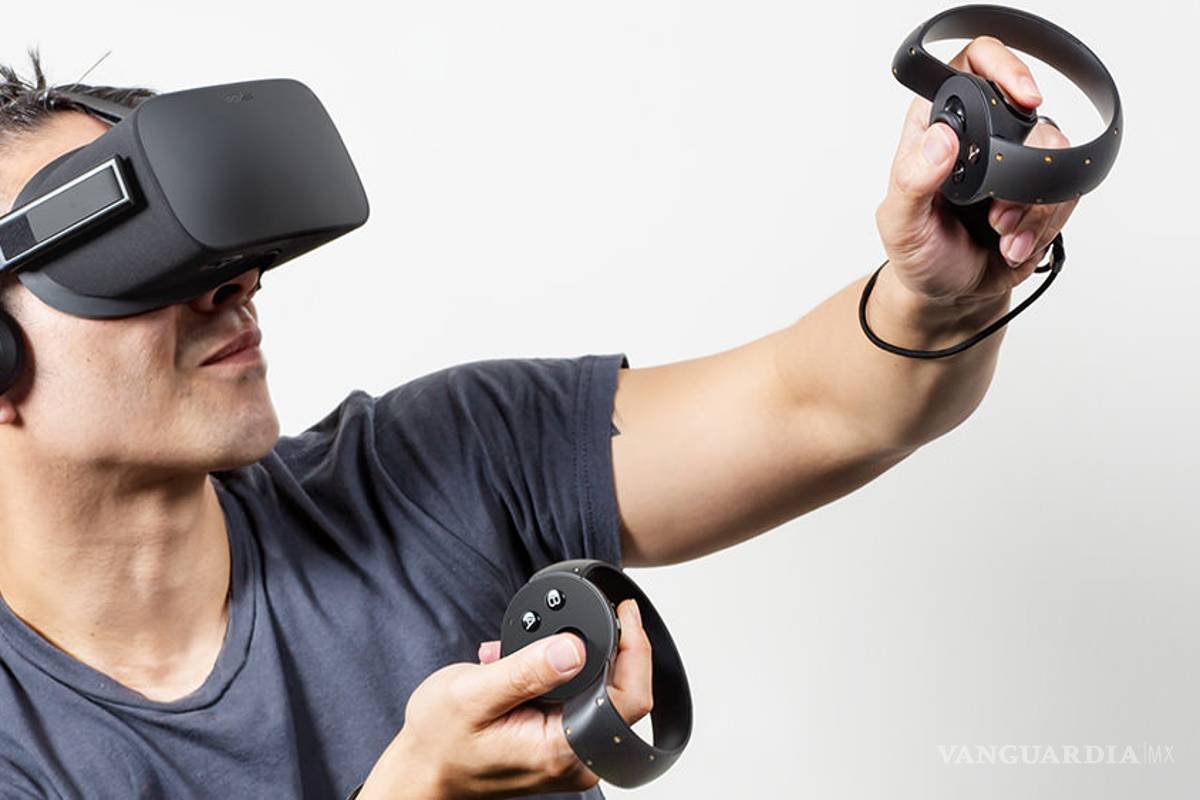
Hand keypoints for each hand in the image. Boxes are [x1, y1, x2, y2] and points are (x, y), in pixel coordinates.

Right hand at [359, 598, 652, 798]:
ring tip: (525, 650)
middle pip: (624, 695)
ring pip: (601, 695)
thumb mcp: (474, 694)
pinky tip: (523, 665)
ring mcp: (569, 755)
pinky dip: (558, 676)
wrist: (422, 772)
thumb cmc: (439, 742)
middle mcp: (575, 759)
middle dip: (600, 649)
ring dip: (572, 661)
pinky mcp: (559, 746)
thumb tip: (575, 648)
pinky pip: (579, 703)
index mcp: (562, 749)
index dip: (636, 651)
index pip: (630, 700)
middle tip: (567, 622)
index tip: (626, 613)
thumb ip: (528, 670)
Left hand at [874, 36, 1077, 312]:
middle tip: (994, 211)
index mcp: (939, 124)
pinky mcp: (1043, 190)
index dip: (1003, 68)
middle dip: (1021, 169)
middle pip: (1030, 116)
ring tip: (999, 234)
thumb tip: (940, 139)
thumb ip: (912, 181)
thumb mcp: (900, 224)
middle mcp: (982, 134)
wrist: (948, 293)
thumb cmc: (917, 253)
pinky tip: (1012, 245)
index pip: (974, 65)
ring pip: (1056, 155)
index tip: (1023, 97)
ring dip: (1032, 206)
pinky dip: (1043, 225)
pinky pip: (1067, 192)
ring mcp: (1017, 160)